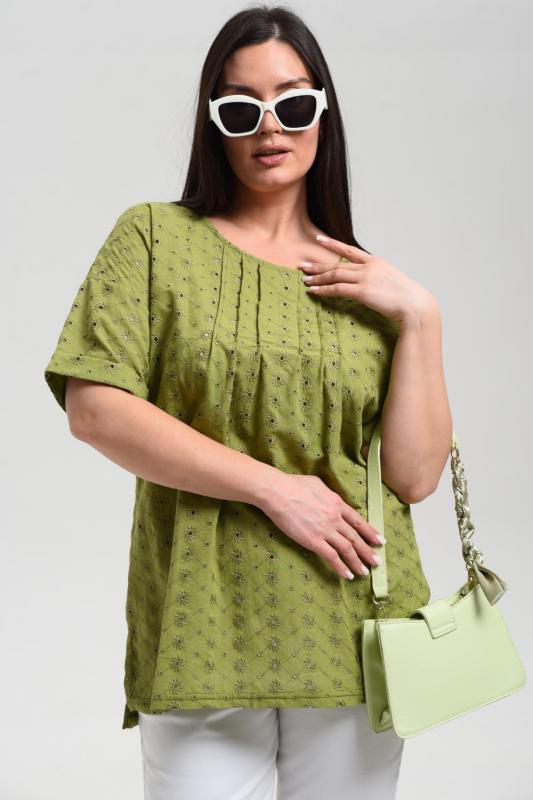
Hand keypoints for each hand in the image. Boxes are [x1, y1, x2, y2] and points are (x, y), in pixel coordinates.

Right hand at [257, 471, 385, 579]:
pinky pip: (331, 556)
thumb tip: (331, 499)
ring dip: (357, 562)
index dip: (370, 532)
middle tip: (377, 562)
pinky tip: (346, 575)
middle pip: (355, 537)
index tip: (380, 541)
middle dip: (367, 551)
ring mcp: (325, 530)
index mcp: (337, 503)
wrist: (278, 492)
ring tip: (364, 572)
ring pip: (347, 549)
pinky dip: (340, 567)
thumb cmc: (294, 485)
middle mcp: (335, 518)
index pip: (358, 521)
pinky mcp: (313, 541)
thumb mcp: (318, 485)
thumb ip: (328, 494)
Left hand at [298, 234, 436, 324]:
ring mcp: (365, 278)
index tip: (319, 239)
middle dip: (318, 264)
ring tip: (305, 279)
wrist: (415, 305)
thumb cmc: (406, 297)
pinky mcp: (362, 291)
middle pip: (338, 264)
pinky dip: (323, 290)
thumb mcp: (391, 281)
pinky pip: (337, 289)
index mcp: (376, 261)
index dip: (333, 244)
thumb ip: (377, 278)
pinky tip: (314, 291)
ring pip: (335, 275)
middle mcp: (369, 266)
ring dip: (318, 277)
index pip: (350, 250)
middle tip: (302, 264)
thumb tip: (367, 284)